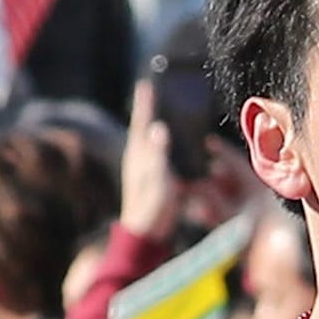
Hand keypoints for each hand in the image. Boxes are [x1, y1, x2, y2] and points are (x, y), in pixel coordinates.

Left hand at [121, 80, 181, 240]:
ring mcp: (149, 170)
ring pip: (157, 142)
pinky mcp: (158, 181)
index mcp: (139, 155)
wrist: (148, 235)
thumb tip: (158, 128)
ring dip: (163, 128)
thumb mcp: (156, 179)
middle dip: (152, 110)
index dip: (145, 103)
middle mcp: (141, 159)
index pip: (142, 122)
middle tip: (156, 92)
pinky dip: (171, 148)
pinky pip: (166, 157)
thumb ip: (158, 154)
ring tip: (169, 114)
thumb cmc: (151, 207)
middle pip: (147, 128)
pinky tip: (179, 147)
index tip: (146, 84)